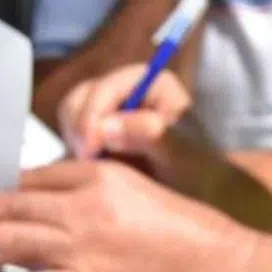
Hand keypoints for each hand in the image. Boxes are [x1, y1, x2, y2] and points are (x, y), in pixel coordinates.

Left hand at [0, 160, 266, 271]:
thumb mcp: (144, 189)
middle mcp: (83, 209)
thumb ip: (97, 188)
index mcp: (98, 177)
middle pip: (2, 206)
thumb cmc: (195, 231)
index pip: (27, 178)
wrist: (225, 269)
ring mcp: (82, 251)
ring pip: (2, 242)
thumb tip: (51, 201)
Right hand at [58, 64, 189, 162]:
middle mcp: (127, 88)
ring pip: (71, 116)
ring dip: (75, 141)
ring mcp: (111, 107)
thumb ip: (150, 135)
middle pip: (80, 98)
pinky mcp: (99, 129)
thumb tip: (106, 126)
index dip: (91, 117)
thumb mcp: (181, 153)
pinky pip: (74, 136)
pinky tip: (89, 170)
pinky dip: (76, 151)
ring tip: (91, 168)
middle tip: (87, 163)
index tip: (90, 152)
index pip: (104, 88)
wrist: (200, 190)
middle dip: (79, 130)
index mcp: (150, 81)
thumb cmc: (198, 168)